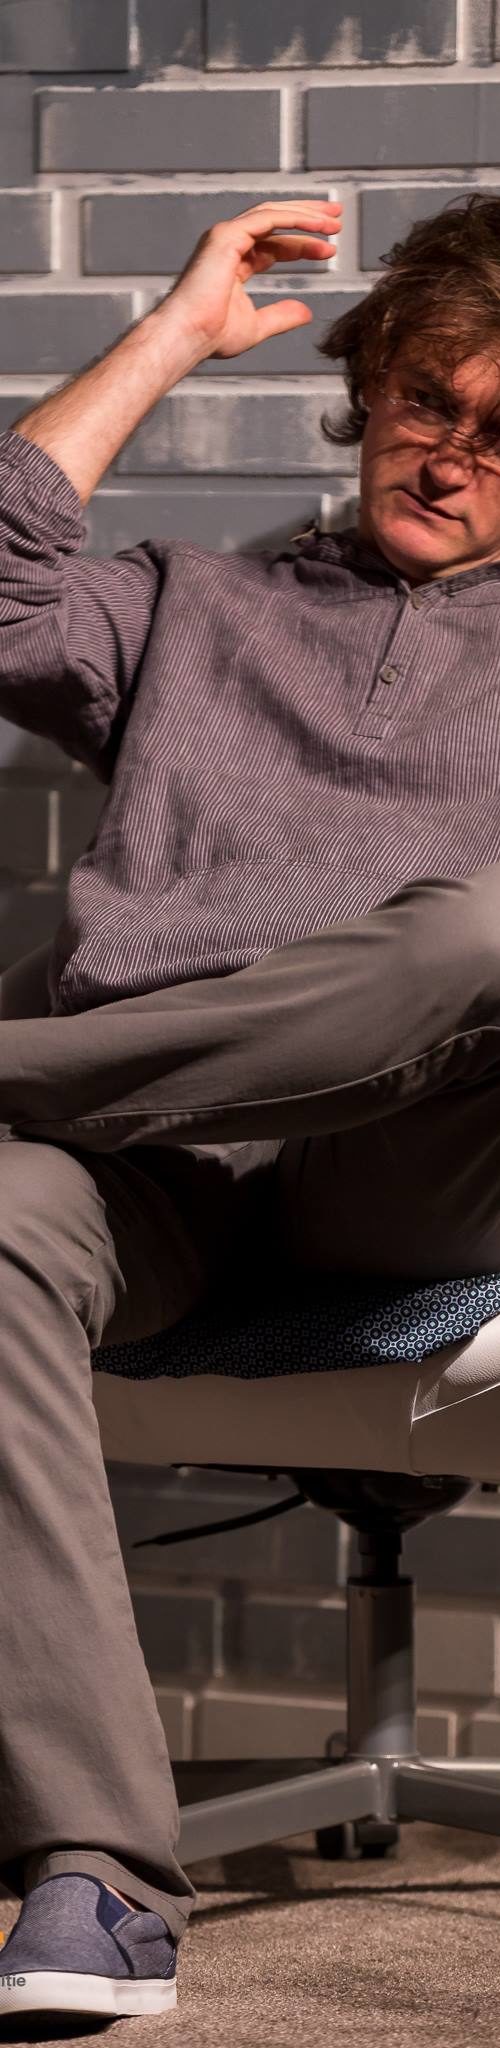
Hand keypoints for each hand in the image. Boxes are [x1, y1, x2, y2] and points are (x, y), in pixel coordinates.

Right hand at [168, 200, 341, 359]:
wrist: (188, 336)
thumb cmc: (211, 336)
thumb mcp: (256, 326)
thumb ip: (281, 316)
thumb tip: (306, 313)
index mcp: (234, 262)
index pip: (274, 245)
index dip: (303, 245)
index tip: (330, 250)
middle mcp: (229, 243)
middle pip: (275, 220)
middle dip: (307, 217)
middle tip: (337, 218)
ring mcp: (225, 235)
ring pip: (273, 213)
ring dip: (306, 213)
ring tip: (334, 220)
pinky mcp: (227, 235)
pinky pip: (268, 218)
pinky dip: (294, 218)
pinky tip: (317, 225)